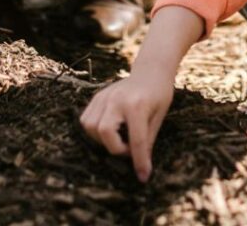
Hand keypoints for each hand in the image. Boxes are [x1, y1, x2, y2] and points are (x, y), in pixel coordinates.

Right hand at [80, 67, 173, 181]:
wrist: (151, 70)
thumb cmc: (159, 93)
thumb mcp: (159, 117)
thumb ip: (148, 141)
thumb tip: (142, 168)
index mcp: (137, 104)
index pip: (136, 140)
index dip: (140, 161)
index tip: (143, 176)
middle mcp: (117, 99)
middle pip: (104, 132)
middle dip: (116, 148)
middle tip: (129, 147)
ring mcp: (104, 96)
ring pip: (90, 126)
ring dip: (103, 140)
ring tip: (119, 137)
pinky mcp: (98, 96)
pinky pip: (86, 119)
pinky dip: (94, 130)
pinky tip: (110, 129)